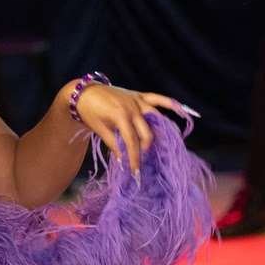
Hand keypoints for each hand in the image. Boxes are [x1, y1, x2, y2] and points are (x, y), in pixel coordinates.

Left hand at [68, 82, 195, 177]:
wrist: (84, 92)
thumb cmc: (90, 112)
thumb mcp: (100, 129)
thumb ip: (113, 144)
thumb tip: (123, 160)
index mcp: (121, 116)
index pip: (132, 141)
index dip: (134, 157)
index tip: (135, 171)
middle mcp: (132, 107)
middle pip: (146, 132)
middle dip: (145, 148)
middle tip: (141, 159)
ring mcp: (137, 100)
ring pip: (155, 117)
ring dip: (157, 131)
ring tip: (155, 144)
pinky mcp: (139, 95)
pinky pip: (157, 98)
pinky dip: (168, 103)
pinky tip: (180, 109)